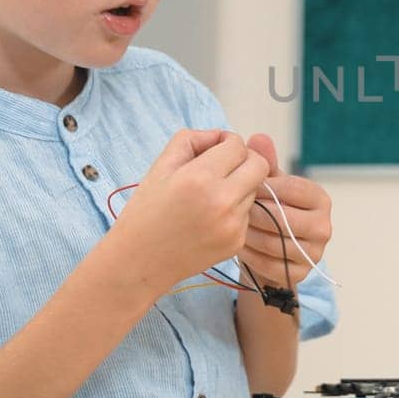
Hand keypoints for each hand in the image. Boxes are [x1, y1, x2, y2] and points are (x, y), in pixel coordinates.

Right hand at [105, 129, 269, 294]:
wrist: (139, 261)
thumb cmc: (146, 211)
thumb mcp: (161, 166)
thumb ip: (193, 139)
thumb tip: (222, 136)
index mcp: (200, 178)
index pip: (238, 146)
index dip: (228, 142)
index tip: (216, 150)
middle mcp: (221, 202)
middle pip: (259, 166)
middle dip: (245, 160)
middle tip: (225, 167)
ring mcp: (232, 226)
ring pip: (255, 190)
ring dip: (240, 186)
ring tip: (210, 197)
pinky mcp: (236, 243)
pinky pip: (248, 215)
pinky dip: (234, 211)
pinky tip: (210, 218)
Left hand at [237, 133, 332, 290]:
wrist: (267, 251)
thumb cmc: (267, 211)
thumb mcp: (267, 186)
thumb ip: (263, 163)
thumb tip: (259, 138)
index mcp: (320, 199)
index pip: (293, 189)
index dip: (265, 188)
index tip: (243, 186)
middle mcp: (325, 226)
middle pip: (284, 218)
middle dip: (255, 213)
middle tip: (232, 208)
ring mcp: (315, 253)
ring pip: (275, 243)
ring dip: (249, 234)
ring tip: (233, 226)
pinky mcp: (301, 274)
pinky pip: (270, 265)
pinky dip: (250, 255)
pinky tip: (238, 245)